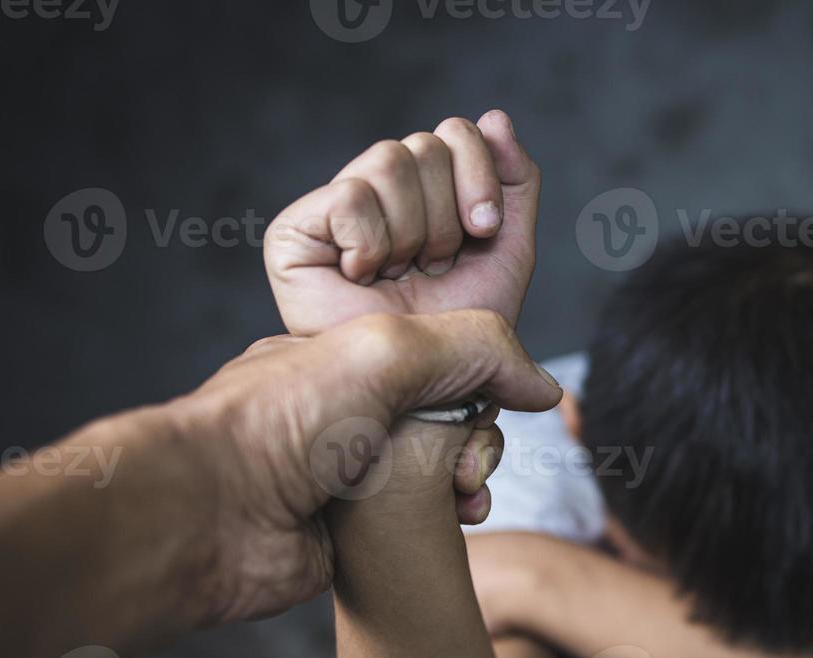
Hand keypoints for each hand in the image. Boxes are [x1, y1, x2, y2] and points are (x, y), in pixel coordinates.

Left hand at [176, 311, 558, 623]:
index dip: (481, 375)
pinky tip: (455, 520)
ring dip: (472, 478)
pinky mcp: (354, 531)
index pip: (442, 353)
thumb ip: (476, 349)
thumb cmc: (280, 423)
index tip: (495, 399)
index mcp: (346, 355)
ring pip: (446, 468)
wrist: (212, 519)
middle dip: (480, 435)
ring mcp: (352, 471)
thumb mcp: (387, 351)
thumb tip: (545, 387)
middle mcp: (349, 410)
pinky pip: (428, 519)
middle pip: (453, 412)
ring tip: (463, 494)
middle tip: (469, 460)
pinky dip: (453, 518)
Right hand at [264, 110, 539, 333]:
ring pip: (391, 159)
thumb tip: (496, 117)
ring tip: (400, 272)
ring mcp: (338, 207)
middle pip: (427, 144)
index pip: (459, 132)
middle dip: (448, 216)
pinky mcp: (297, 228)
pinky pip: (351, 196)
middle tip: (434, 265)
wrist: (423, 386)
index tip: (484, 232)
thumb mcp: (509, 250)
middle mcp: (382, 191)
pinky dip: (371, 244)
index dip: (480, 177)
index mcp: (431, 191)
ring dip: (414, 231)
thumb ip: (515, 182)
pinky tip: (362, 276)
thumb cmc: (462, 329)